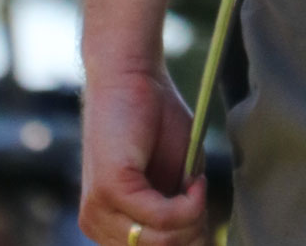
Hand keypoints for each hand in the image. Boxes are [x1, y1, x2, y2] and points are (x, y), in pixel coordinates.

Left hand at [78, 65, 207, 245]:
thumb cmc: (155, 119)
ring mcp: (100, 211)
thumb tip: (200, 241)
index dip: (186, 242)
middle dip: (191, 231)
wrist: (131, 75)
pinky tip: (195, 183)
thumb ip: (179, 211)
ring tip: (198, 185)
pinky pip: (158, 217)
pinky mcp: (110, 191)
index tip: (205, 228)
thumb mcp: (174, 176)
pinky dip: (186, 204)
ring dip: (191, 217)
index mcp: (113, 225)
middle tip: (203, 197)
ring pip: (158, 241)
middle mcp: (99, 226)